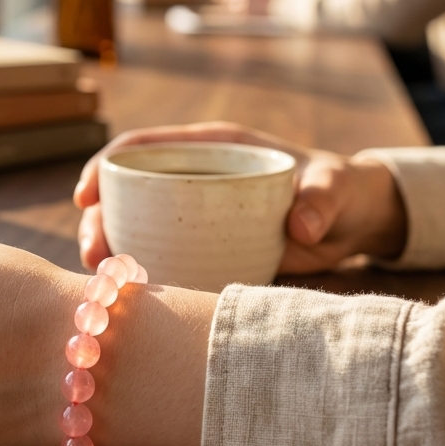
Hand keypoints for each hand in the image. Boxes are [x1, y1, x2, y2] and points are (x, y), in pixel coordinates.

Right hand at [74, 122, 407, 274]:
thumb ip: (321, 198)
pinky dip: (142, 274)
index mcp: (210, 148)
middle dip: (98, 220)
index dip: (104, 166)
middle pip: (125, 193)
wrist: (359, 222)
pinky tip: (134, 297)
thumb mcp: (336, 187)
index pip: (141, 148)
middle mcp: (193, 178)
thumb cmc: (344, 189)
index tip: (85, 196)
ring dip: (112, 250)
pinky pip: (164, 258)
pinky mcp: (206, 249)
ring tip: (106, 281)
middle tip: (95, 255)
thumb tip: (299, 227)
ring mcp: (195, 216)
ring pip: (135, 228)